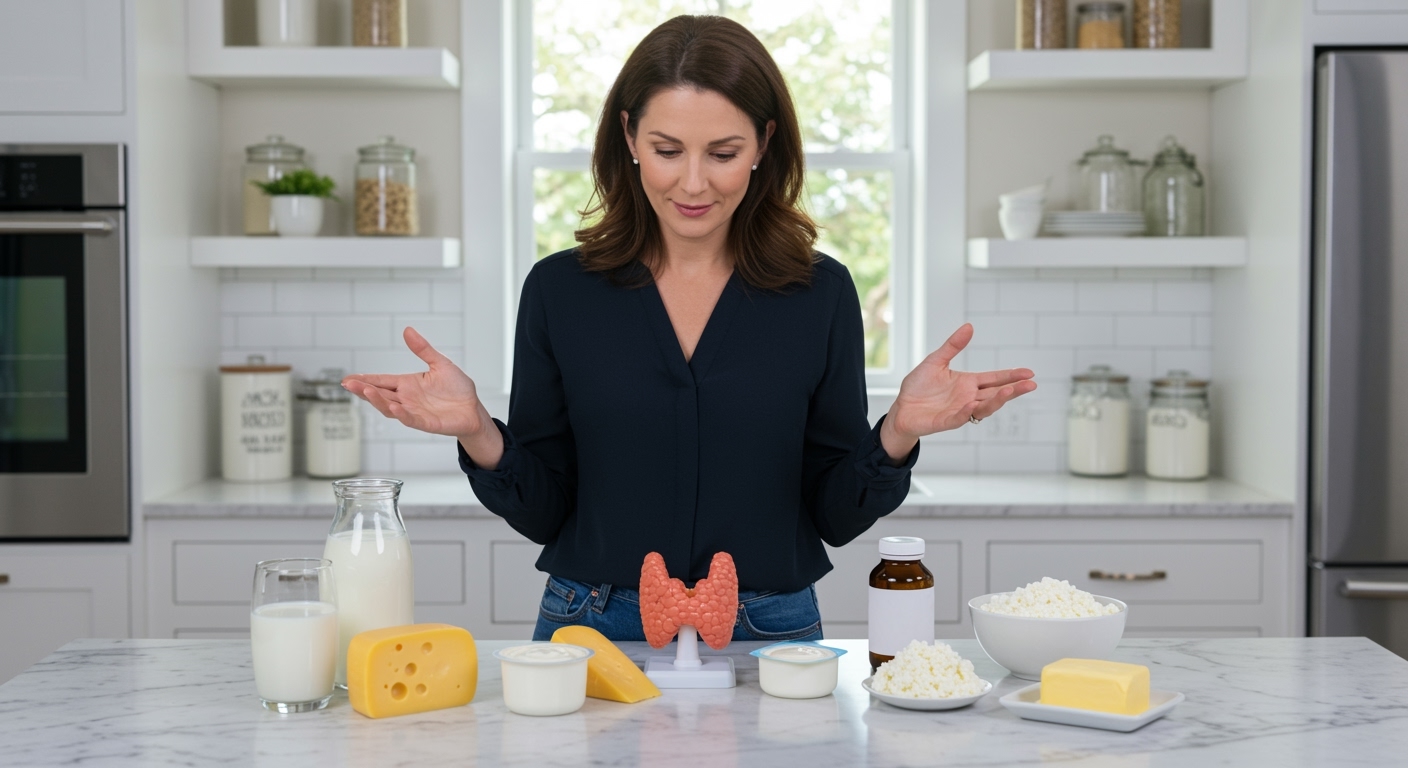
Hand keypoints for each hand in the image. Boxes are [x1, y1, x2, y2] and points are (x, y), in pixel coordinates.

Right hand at [341, 327, 503, 467]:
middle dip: (363, 389)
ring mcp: (414, 411)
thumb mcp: (440, 363)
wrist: (473, 409)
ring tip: (365, 391)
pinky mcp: (425, 422)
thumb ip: (422, 349)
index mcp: (407, 384)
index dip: (365, 379)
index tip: (348, 378)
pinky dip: (401, 414)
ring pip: (389, 407)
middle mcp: (407, 398)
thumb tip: (408, 330)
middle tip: (348, 383)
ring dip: (377, 400)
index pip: (381, 381)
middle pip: (379, 394)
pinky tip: (394, 407)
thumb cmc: (457, 389)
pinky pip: (410, 419)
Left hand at [880, 323, 1036, 460]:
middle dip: (1013, 389)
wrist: (902, 408)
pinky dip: (967, 413)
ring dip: (997, 401)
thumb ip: (953, 346)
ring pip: (984, 407)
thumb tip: (969, 326)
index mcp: (968, 383)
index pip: (994, 379)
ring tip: (1009, 392)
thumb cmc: (919, 387)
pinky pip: (960, 418)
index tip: (1029, 373)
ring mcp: (959, 411)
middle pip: (996, 394)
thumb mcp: (936, 361)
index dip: (1011, 376)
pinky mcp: (946, 421)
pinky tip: (972, 405)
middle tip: (1031, 384)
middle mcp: (968, 397)